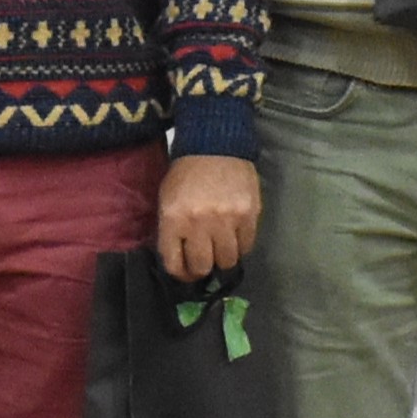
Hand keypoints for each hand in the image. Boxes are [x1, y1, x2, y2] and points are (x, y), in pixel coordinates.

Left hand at [156, 154, 260, 282]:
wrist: (215, 144)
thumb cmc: (186, 174)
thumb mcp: (167, 200)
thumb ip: (171, 231)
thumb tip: (180, 260)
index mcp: (173, 219)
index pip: (174, 263)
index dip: (181, 273)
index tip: (186, 271)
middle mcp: (199, 223)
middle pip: (203, 266)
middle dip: (202, 268)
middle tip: (205, 261)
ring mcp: (227, 220)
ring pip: (227, 261)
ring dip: (223, 258)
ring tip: (221, 248)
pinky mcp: (249, 215)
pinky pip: (246, 246)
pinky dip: (241, 246)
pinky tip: (235, 236)